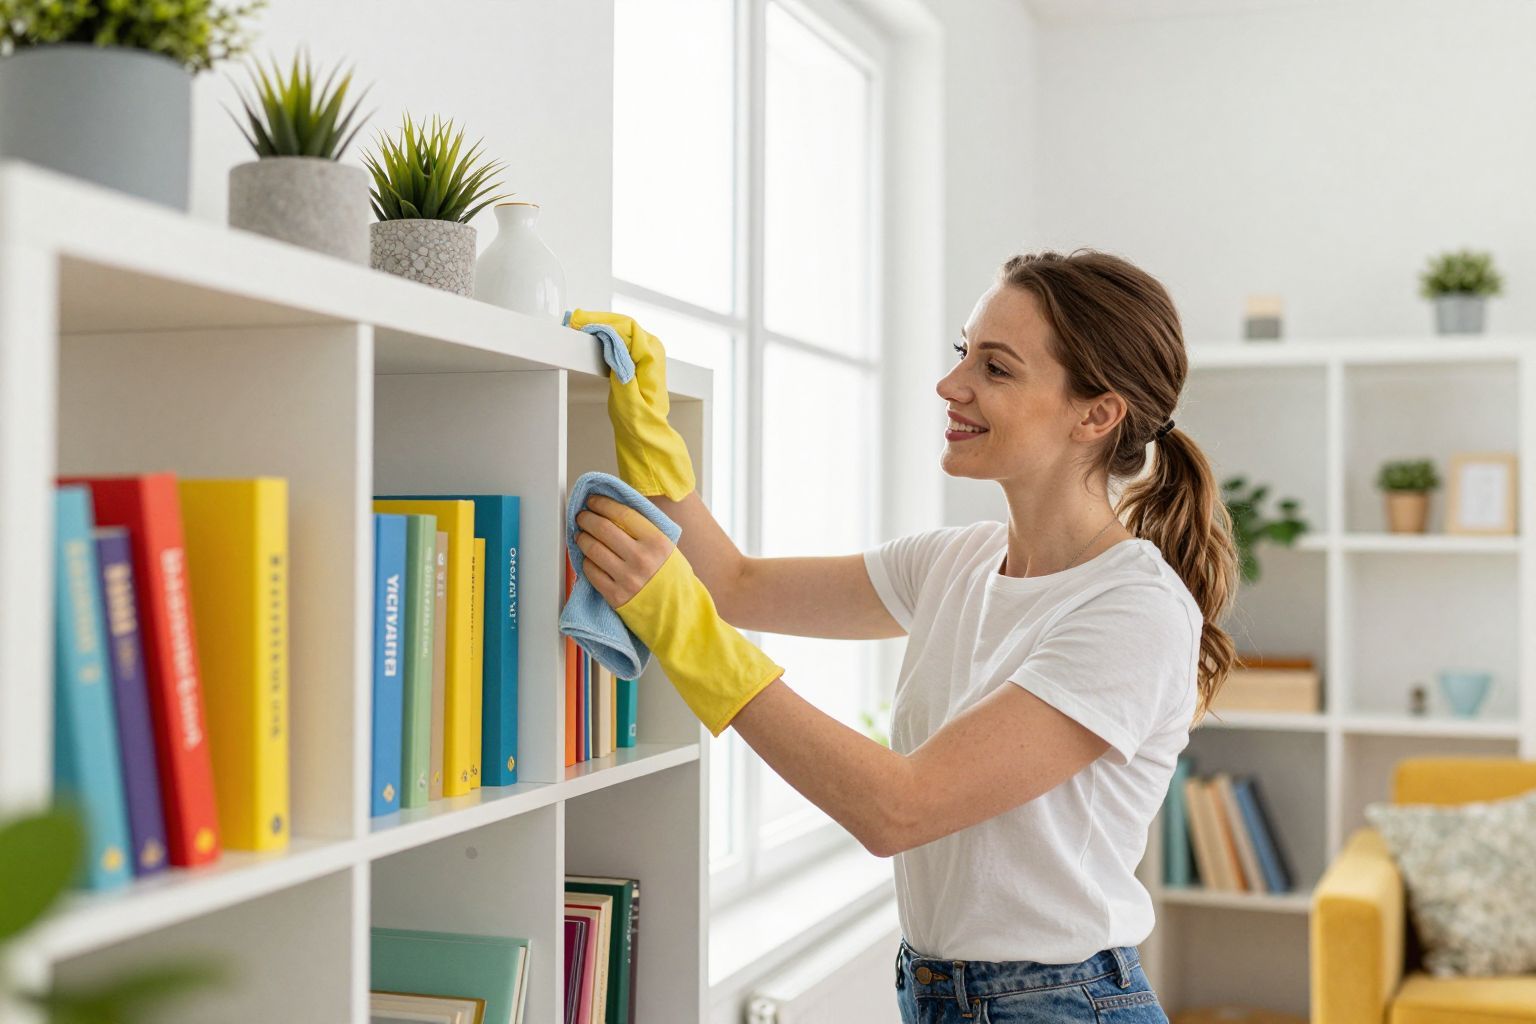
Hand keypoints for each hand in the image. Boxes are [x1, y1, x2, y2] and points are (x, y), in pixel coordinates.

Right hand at [566, 309, 696, 500]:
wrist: (645, 431)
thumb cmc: (638, 421)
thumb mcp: (627, 399)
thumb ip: (621, 369)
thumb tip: (612, 343)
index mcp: (652, 359)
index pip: (628, 329)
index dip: (603, 323)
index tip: (581, 325)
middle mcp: (653, 350)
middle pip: (624, 323)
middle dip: (598, 319)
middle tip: (573, 320)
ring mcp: (646, 351)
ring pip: (621, 327)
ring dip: (599, 323)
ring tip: (576, 324)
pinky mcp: (637, 355)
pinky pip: (620, 336)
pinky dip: (603, 332)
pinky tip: (588, 332)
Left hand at [573, 494, 783, 736]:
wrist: (681, 618)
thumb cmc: (675, 583)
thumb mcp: (669, 551)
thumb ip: (646, 534)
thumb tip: (616, 515)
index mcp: (657, 542)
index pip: (621, 513)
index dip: (602, 504)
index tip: (593, 501)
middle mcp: (641, 558)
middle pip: (603, 528)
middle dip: (587, 518)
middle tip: (582, 515)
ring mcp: (627, 578)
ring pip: (593, 549)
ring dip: (582, 538)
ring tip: (581, 534)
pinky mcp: (616, 596)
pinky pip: (592, 573)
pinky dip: (586, 562)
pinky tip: (587, 557)